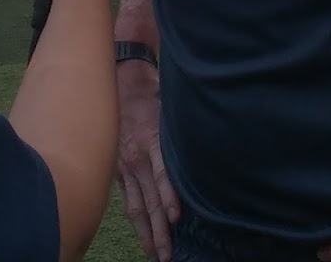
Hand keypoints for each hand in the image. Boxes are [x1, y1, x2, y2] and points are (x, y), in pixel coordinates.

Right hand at [116, 62, 179, 261]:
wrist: (122, 85)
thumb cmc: (153, 97)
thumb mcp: (170, 109)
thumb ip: (183, 134)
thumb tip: (211, 150)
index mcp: (152, 142)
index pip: (162, 174)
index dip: (169, 196)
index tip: (177, 217)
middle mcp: (138, 159)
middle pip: (149, 200)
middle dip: (159, 229)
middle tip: (167, 254)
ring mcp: (126, 167)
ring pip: (136, 206)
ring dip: (147, 232)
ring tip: (156, 255)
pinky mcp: (119, 170)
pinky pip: (127, 200)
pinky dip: (135, 220)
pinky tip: (142, 236)